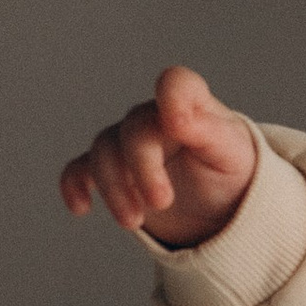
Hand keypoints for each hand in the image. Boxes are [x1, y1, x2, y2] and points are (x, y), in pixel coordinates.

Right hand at [59, 65, 256, 249]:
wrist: (220, 207)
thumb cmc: (230, 171)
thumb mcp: (230, 153)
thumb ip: (207, 129)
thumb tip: (175, 117)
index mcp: (191, 107)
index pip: (177, 83)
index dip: (172, 97)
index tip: (176, 127)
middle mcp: (154, 119)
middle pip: (134, 133)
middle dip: (143, 169)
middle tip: (161, 203)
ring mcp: (128, 144)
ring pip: (104, 152)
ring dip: (114, 188)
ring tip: (134, 222)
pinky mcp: (112, 172)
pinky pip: (80, 169)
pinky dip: (75, 185)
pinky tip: (82, 206)